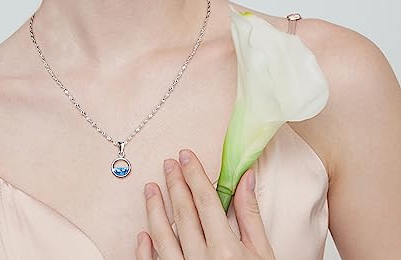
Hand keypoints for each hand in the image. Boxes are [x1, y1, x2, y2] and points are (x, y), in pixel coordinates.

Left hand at [135, 148, 274, 259]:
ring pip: (164, 237)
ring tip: (149, 188)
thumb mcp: (263, 254)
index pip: (206, 201)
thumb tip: (246, 178)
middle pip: (184, 213)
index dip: (194, 175)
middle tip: (167, 163)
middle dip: (175, 185)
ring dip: (154, 210)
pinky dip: (146, 251)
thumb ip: (250, 216)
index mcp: (227, 250)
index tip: (186, 155)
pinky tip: (142, 234)